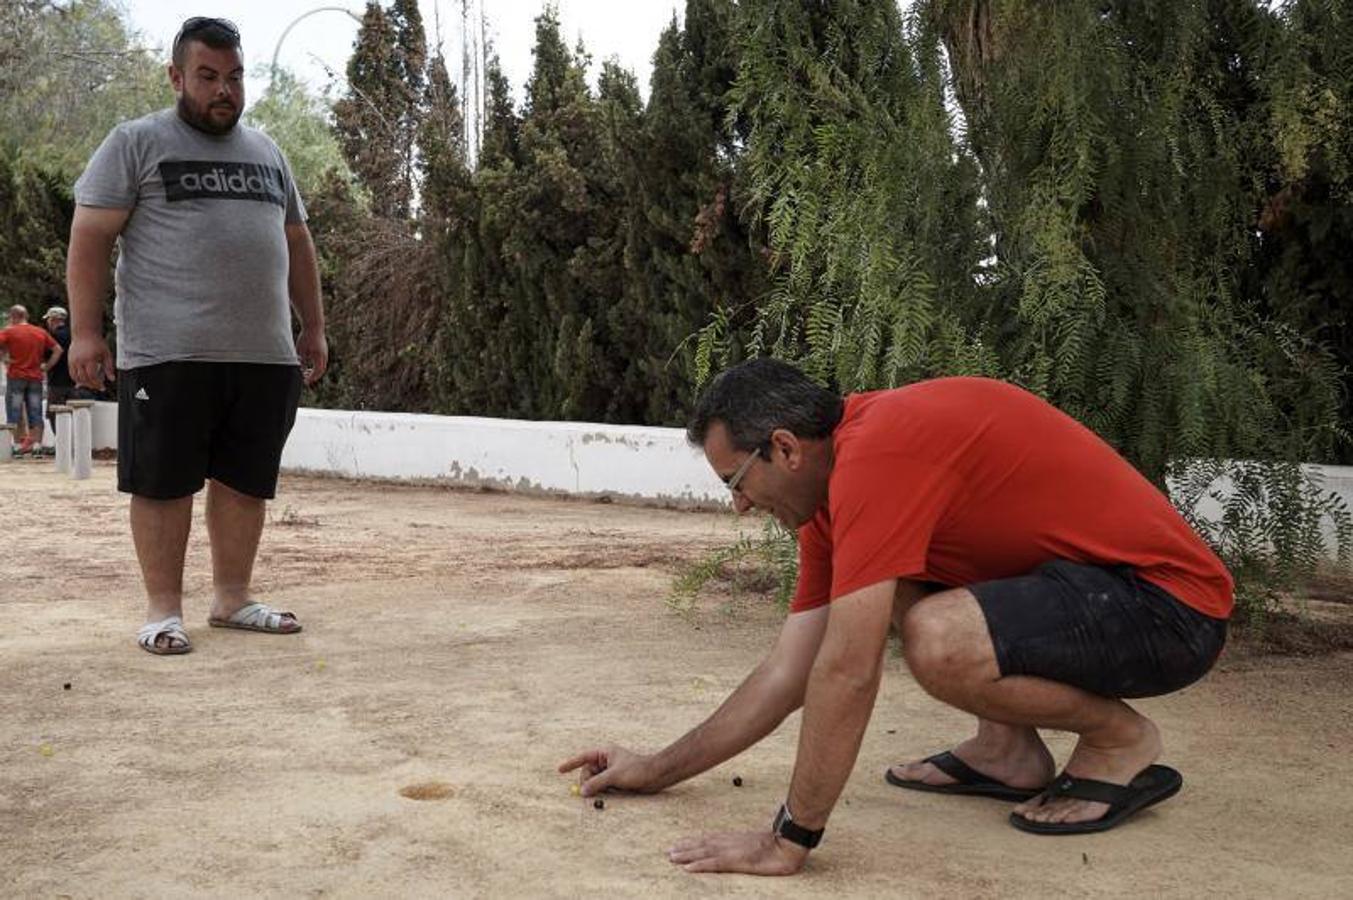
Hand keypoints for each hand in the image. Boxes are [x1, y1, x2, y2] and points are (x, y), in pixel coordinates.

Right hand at [68, 333, 114, 390]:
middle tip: (98, 387)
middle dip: (91, 385)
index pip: (92, 376)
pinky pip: (72, 373)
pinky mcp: (69, 361)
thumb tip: (112, 379)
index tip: (103, 387)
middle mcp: (79, 361)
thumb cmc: (97, 343)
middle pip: (84, 378)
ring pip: (76, 377)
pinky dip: (77, 379)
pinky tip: (84, 381)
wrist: (85, 333)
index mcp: (90, 359)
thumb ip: (109, 367)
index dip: (97, 383)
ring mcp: (73, 361)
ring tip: (92, 385)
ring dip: (84, 384)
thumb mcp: (107, 354)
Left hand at [296, 327, 327, 385]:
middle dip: (313, 375)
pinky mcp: (323, 349)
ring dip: (315, 369)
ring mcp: (325, 352)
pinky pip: (321, 359)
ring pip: (321, 365)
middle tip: (305, 378)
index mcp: (319, 357)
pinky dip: (315, 363)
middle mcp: (324, 356)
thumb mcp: (301, 350)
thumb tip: (299, 370)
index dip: (311, 378)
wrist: (314, 325)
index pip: (317, 372)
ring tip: (306, 371)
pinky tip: (308, 361)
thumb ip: (301, 361)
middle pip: (321, 370)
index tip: (305, 381)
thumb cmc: (306, 337)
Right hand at [557, 744, 659, 795]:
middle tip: (588, 793)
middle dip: (587, 782)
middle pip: (588, 773)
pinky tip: (609, 794)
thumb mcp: (614, 776)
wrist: (656, 776)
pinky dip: (602, 791)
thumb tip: (582, 792)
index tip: (559, 770)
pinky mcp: (616, 780)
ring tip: (604, 792)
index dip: (571, 763)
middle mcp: (606, 761)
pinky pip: (603, 787)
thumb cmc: (637, 770)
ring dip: (596, 788)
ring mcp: (611, 771)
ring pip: (595, 781)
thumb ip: (597, 783)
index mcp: (605, 753)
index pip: (584, 757)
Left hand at [667, 829, 808, 875]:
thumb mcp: (762, 843)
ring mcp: (732, 851)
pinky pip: (713, 864)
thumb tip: (750, 845)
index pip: (711, 839)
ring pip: (704, 852)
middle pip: (703, 844)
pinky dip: (699, 865)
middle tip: (669, 851)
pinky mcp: (736, 861)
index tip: (682, 843)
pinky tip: (688, 868)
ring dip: (687, 855)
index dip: (696, 841)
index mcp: (736, 839)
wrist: (788, 843)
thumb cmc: (780, 844)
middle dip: (686, 848)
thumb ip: (751, 843)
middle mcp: (730, 842)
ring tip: (672, 857)